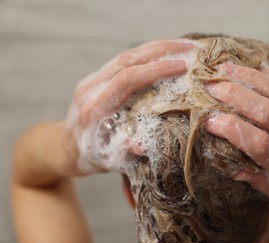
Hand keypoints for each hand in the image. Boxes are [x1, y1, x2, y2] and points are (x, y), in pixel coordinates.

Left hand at [61, 40, 192, 174]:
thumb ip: (124, 152)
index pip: (126, 79)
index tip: (181, 67)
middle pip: (127, 59)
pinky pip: (125, 59)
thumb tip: (142, 146)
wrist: (68, 146)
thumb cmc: (92, 156)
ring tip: (183, 45)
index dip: (155, 70)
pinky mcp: (99, 77)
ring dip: (156, 47)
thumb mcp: (109, 161)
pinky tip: (165, 52)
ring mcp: (93, 80)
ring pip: (126, 55)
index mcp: (94, 109)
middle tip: (189, 48)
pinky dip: (148, 53)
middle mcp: (90, 89)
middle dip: (161, 50)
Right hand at [204, 63, 268, 210]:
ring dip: (251, 79)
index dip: (232, 130)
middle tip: (211, 87)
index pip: (259, 144)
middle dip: (235, 96)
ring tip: (226, 70)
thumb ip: (259, 182)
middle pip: (268, 113)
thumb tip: (232, 168)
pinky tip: (255, 68)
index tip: (210, 121)